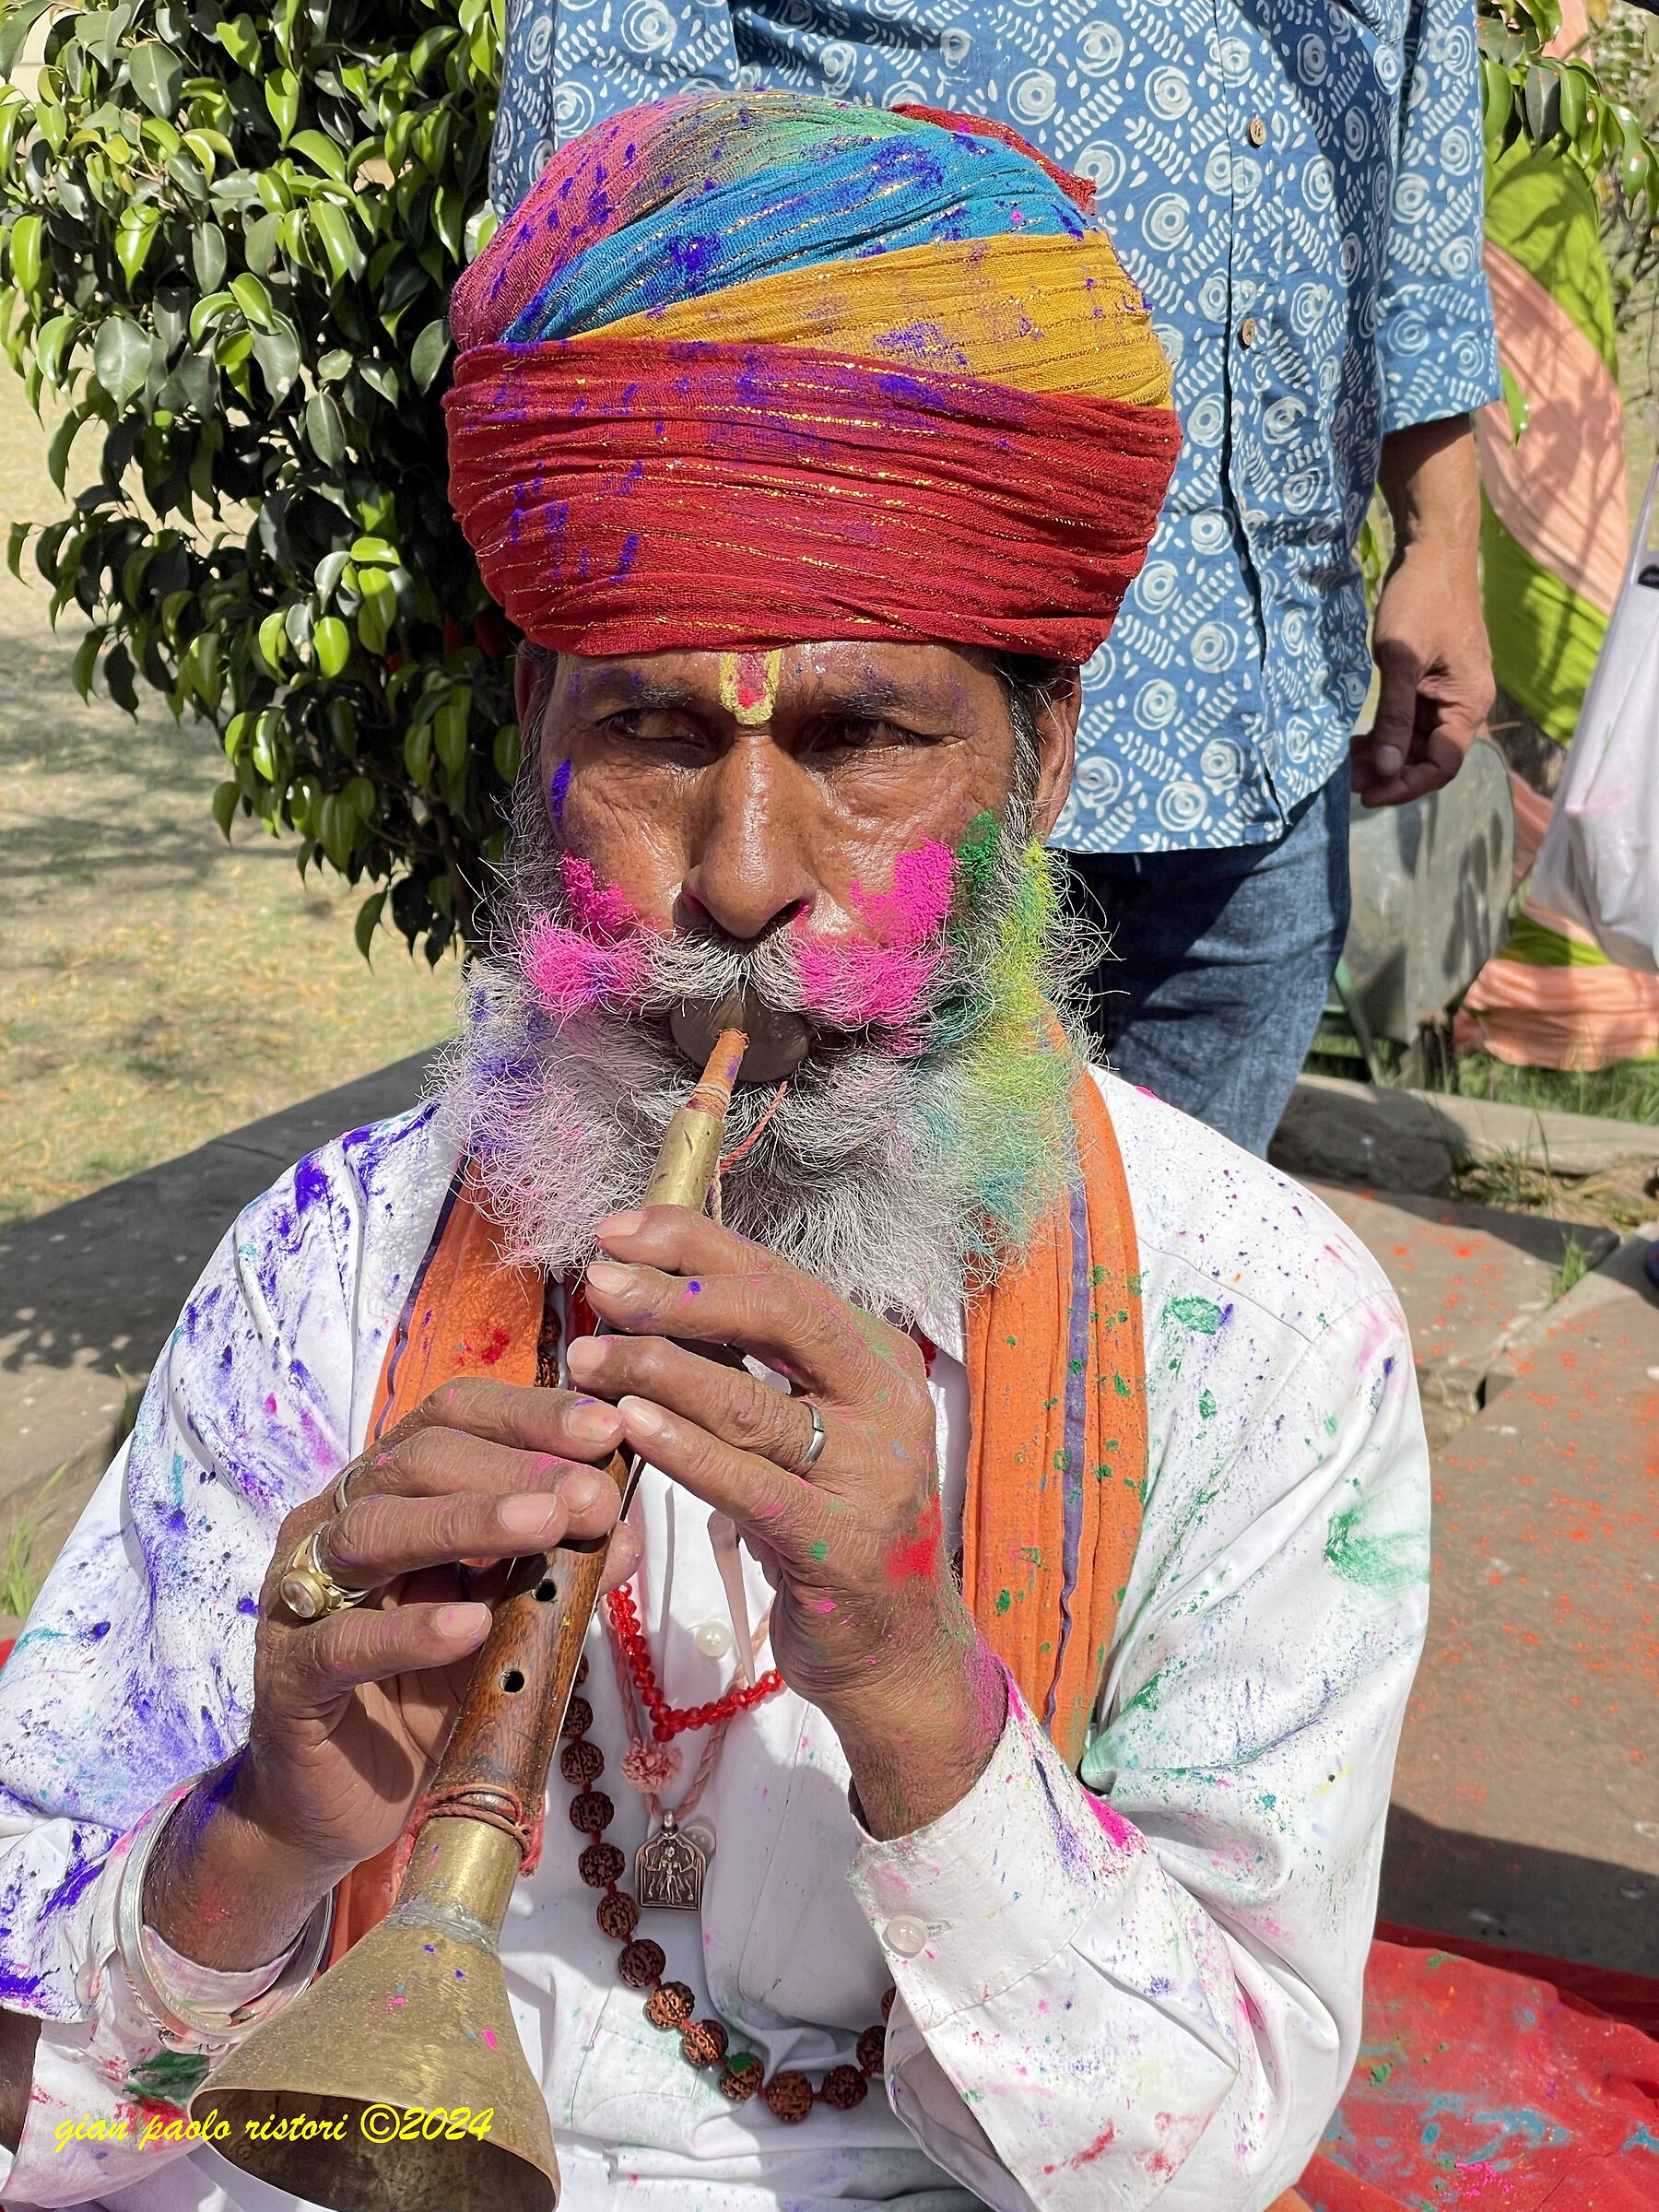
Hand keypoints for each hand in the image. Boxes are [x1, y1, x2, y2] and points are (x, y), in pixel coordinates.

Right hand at [147, 1380, 636, 1964]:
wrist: (346, 1800)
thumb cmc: (429, 1689)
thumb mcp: (508, 1620)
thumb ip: (559, 1570)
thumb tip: (629, 1522)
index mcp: (392, 1491)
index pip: (452, 1418)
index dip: (527, 1415)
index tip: (608, 1427)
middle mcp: (339, 1521)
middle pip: (415, 1460)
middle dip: (513, 1468)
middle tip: (590, 1493)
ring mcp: (304, 1594)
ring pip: (373, 1531)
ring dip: (465, 1522)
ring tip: (544, 1526)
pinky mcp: (287, 1675)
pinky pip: (341, 1642)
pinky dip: (407, 1632)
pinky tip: (467, 1627)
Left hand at [568, 1208, 1006, 1837]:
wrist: (896, 1647)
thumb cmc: (830, 1520)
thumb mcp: (809, 1426)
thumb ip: (754, 1362)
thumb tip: (654, 1284)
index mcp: (877, 1356)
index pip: (779, 1278)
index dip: (695, 1244)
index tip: (617, 1230)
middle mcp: (887, 1402)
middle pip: (777, 1317)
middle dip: (676, 1293)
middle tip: (598, 1284)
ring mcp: (871, 1474)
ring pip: (751, 1403)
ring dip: (657, 1371)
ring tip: (586, 1357)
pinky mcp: (837, 1545)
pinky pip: (746, 1484)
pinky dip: (682, 1449)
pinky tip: (628, 1423)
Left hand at [1356, 417, 1492, 808]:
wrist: (1433, 551)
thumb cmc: (1421, 600)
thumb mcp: (1401, 660)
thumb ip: (1395, 716)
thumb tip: (1389, 768)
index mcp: (1470, 702)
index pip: (1442, 764)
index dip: (1406, 785)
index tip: (1369, 796)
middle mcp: (1465, 703)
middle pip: (1429, 757)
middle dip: (1391, 772)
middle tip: (1348, 783)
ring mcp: (1448, 692)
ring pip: (1416, 741)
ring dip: (1385, 756)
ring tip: (1348, 767)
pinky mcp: (1431, 681)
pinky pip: (1410, 720)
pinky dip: (1386, 733)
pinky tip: (1357, 742)